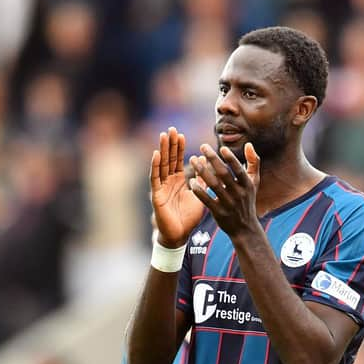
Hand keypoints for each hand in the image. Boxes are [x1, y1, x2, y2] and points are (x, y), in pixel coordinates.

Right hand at [151, 127, 204, 247]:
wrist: (180, 235)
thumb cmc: (189, 217)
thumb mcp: (199, 196)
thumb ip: (203, 181)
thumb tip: (208, 165)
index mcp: (178, 181)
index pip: (177, 161)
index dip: (179, 148)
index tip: (181, 134)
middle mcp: (168, 182)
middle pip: (168, 159)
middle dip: (170, 144)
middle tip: (171, 129)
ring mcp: (161, 187)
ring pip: (161, 165)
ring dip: (162, 150)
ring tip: (164, 136)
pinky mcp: (156, 195)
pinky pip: (155, 178)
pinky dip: (155, 166)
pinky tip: (157, 154)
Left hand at [189, 143, 260, 235]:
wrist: (245, 228)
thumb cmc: (248, 200)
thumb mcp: (254, 182)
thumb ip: (253, 162)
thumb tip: (249, 144)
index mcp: (247, 185)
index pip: (239, 169)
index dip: (231, 159)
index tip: (221, 147)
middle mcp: (239, 194)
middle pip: (223, 174)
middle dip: (212, 159)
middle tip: (202, 146)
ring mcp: (228, 204)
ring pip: (213, 185)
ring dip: (202, 171)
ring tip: (193, 159)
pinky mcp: (219, 213)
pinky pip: (206, 199)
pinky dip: (199, 190)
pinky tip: (191, 180)